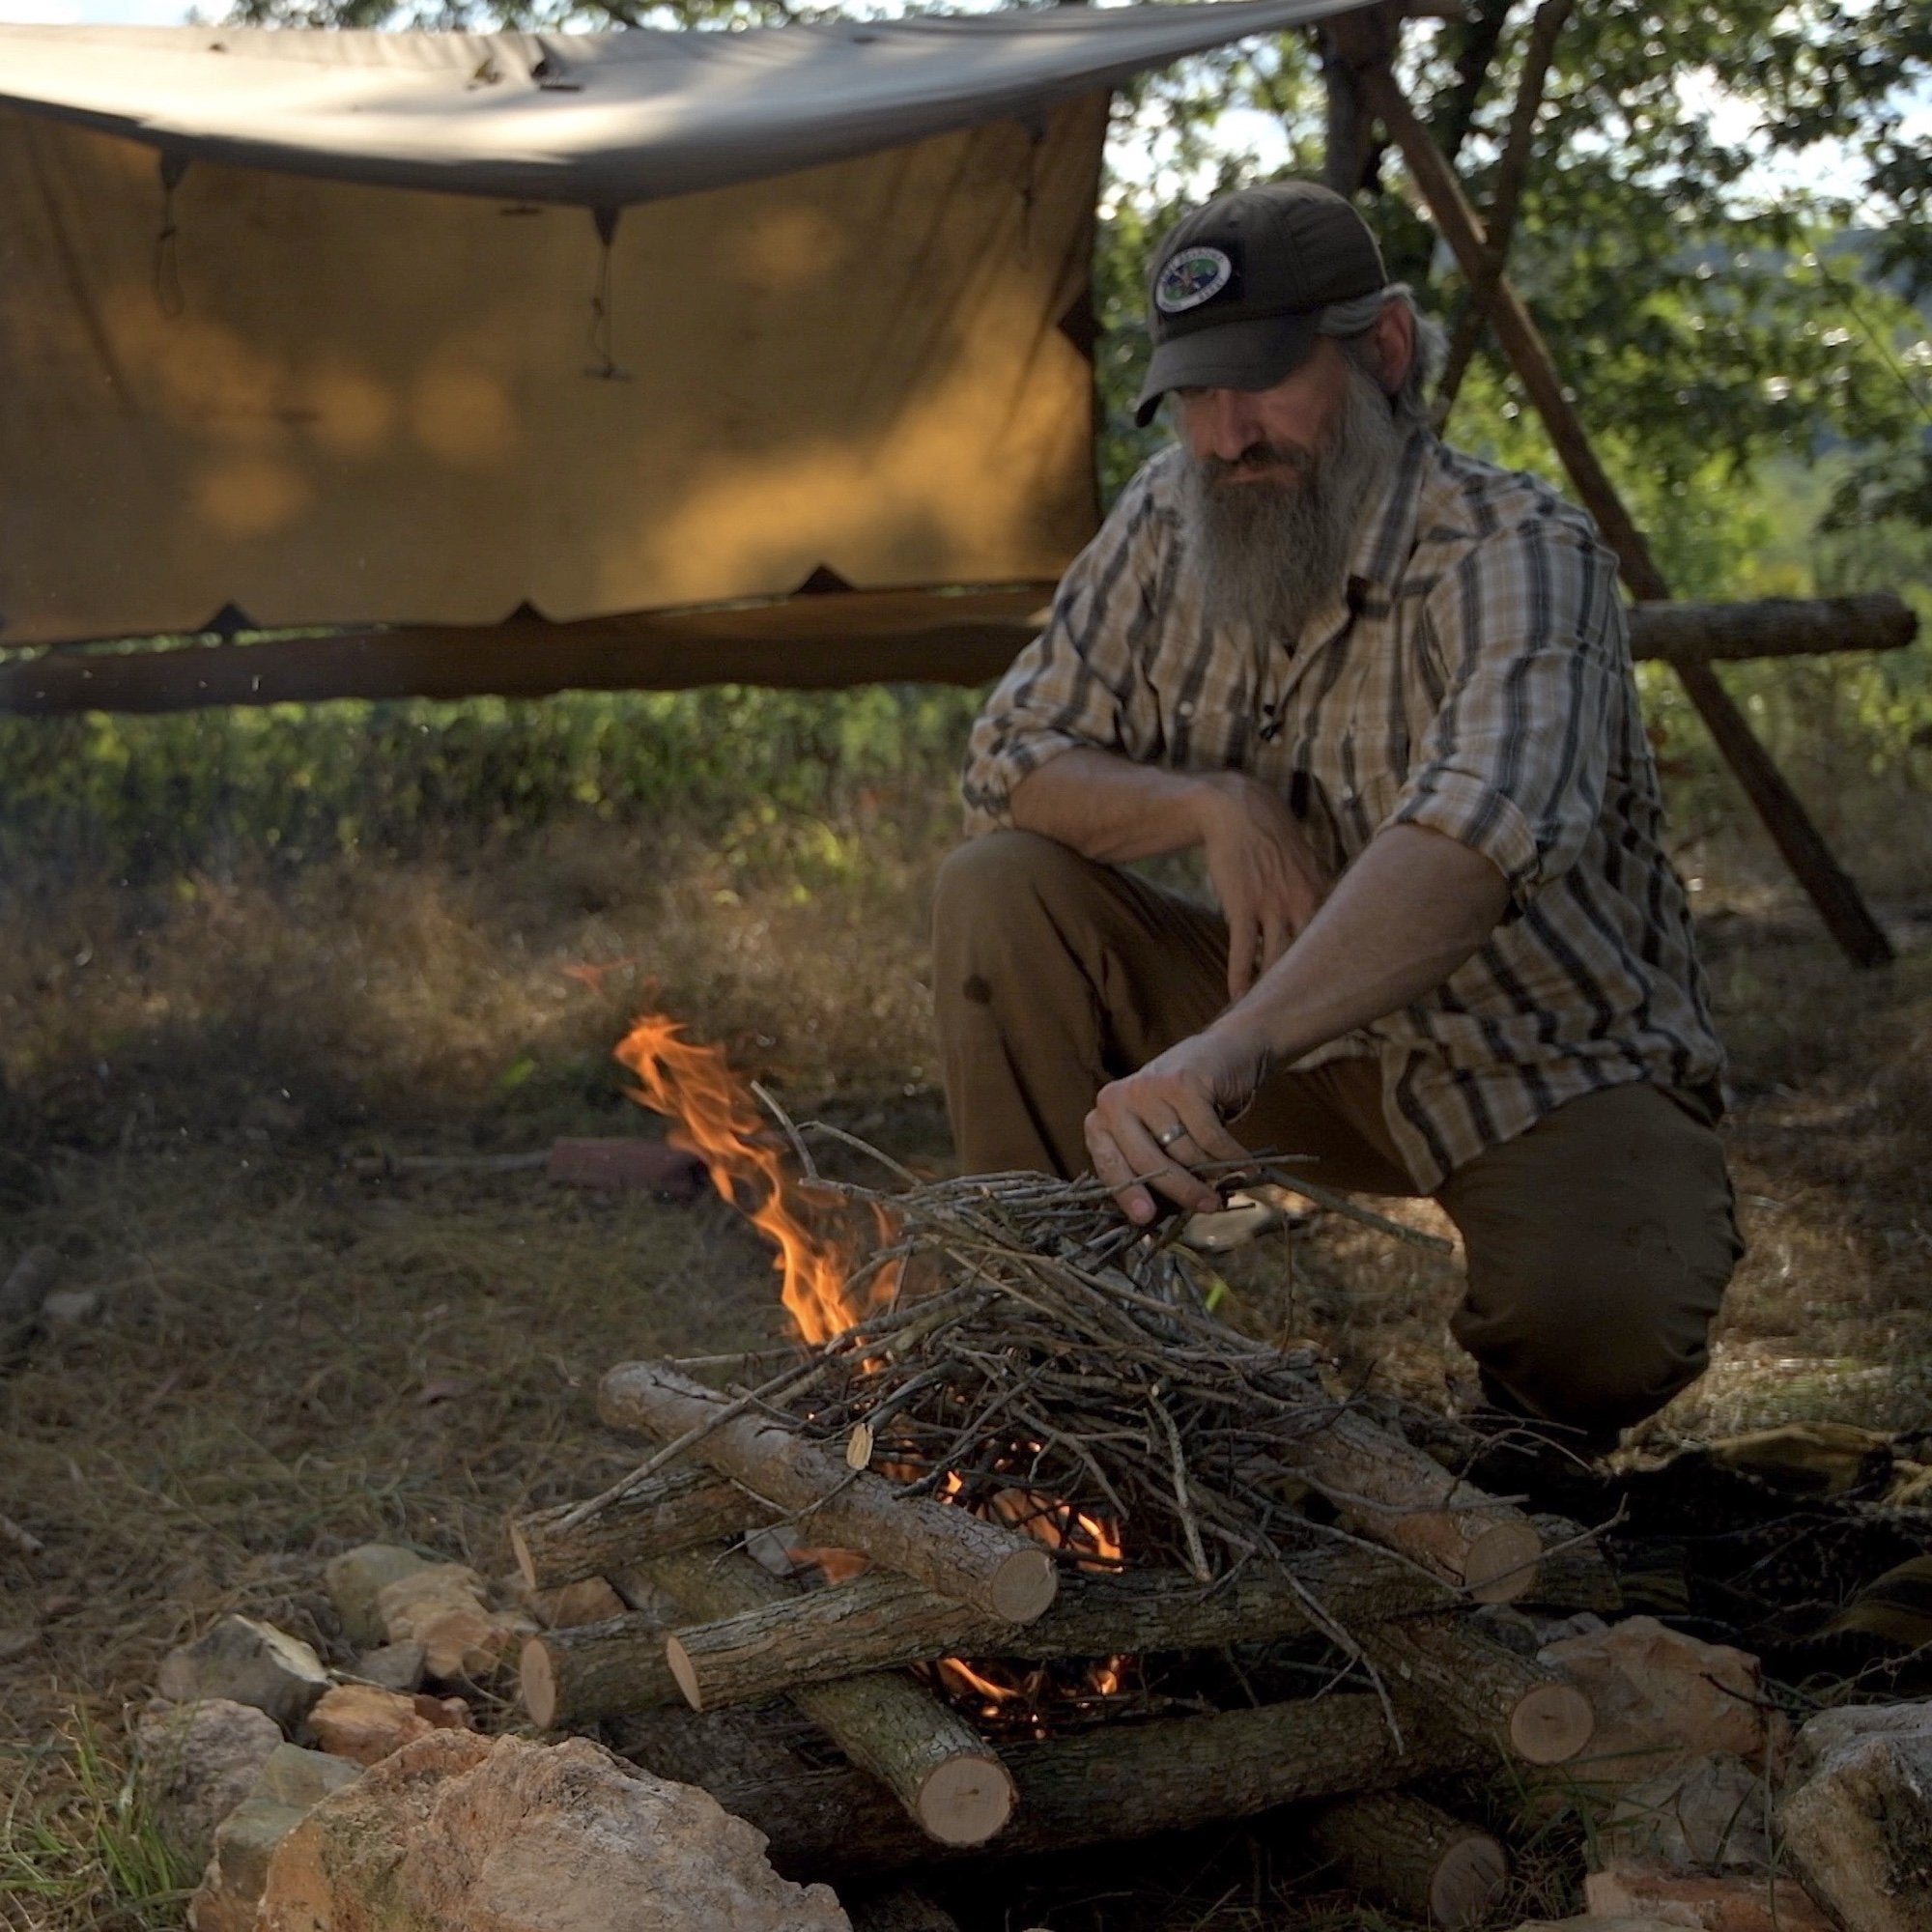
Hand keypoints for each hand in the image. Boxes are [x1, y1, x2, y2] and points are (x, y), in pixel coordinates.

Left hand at [1085, 1026, 1270, 1225]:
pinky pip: (1209, 1136)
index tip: (1146, 1219)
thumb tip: (1158, 1219)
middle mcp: (1116, 1100)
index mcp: (1103, 1118)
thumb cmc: (1188, 1106)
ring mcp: (1147, 1088)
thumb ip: (1152, 1166)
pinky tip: (1247, 1165)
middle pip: (1148, 1163)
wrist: (1226, 1052)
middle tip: (1210, 1207)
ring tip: (1232, 1178)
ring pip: (1183, 1152)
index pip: (1110, 1166)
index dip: (1127, 1194)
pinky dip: (1231, 1155)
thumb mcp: (1159, 1133)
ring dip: (1213, 1171)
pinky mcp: (1181, 1083)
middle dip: (1182, 1191)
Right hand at [1193, 773, 1330, 1001]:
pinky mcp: (1242, 907)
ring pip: (1277, 959)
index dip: (1338, 969)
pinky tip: (1236, 998)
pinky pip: (1242, 951)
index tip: (1342, 994)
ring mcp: (1272, 906)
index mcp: (1322, 891)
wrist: (1235, 809)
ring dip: (1272, 990)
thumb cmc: (1271, 831)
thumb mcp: (1306, 858)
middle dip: (1310, 988)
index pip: (1337, 938)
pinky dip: (1239, 977)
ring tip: (1270, 1015)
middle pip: (1311, 956)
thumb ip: (1318, 887)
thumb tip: (1330, 908)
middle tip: (1311, 1017)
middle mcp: (1303, 902)